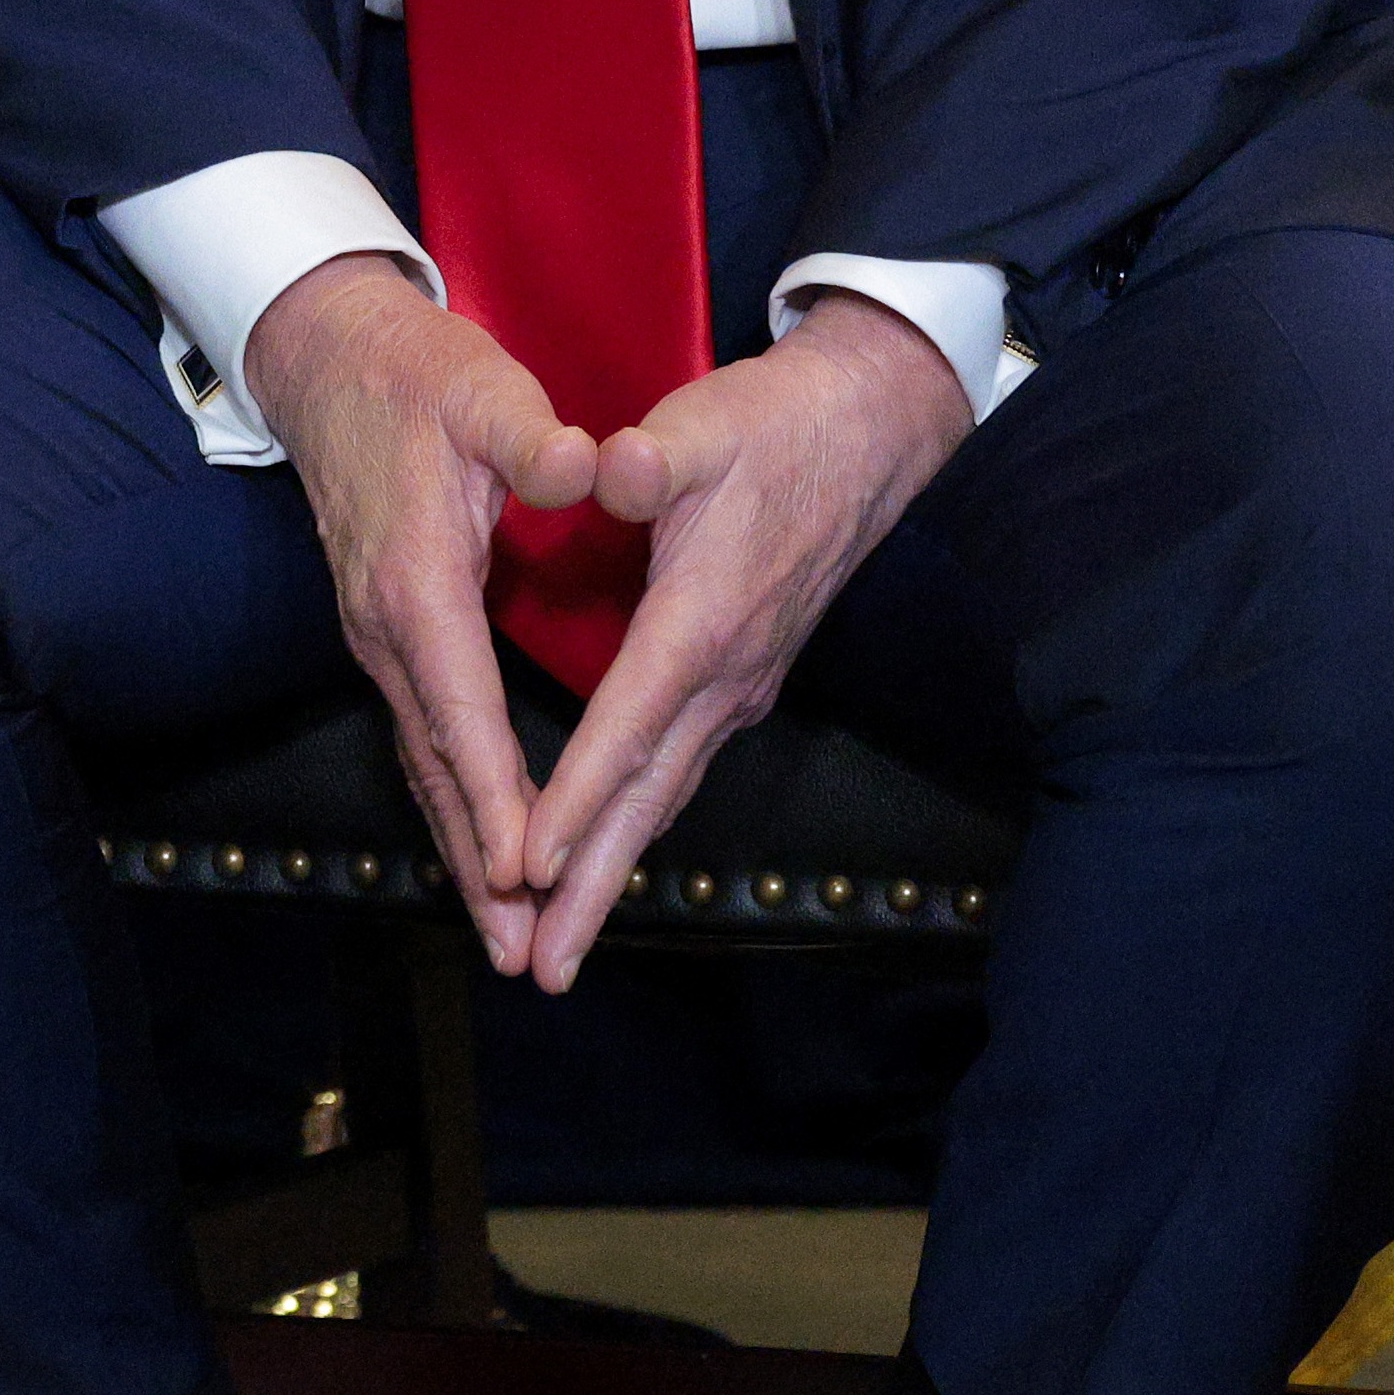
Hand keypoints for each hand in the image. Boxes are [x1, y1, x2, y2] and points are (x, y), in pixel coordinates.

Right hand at [239, 252, 591, 974]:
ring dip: (462, 849)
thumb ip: (533, 437)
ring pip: (424, 761)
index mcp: (416, 578)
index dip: (495, 790)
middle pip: (435, 763)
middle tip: (518, 945)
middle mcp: (385, 625)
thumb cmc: (418, 375)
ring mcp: (376, 634)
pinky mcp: (384, 632)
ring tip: (503, 930)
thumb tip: (585, 467)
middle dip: (477, 861)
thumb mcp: (483, 390)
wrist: (327, 358)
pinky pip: (421, 737)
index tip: (525, 866)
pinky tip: (478, 848)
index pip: (461, 704)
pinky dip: (452, 804)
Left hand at [506, 292, 969, 989]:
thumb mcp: (701, 426)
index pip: (627, 729)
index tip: (526, 868)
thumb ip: (652, 455)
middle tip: (545, 968)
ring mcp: (739, 687)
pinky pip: (677, 772)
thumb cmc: (771, 427)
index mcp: (702, 623)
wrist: (867, 430)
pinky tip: (603, 860)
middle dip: (592, 887)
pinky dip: (634, 824)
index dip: (574, 800)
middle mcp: (725, 676)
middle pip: (647, 801)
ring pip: (664, 799)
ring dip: (613, 873)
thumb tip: (611, 466)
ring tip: (562, 944)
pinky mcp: (742, 680)